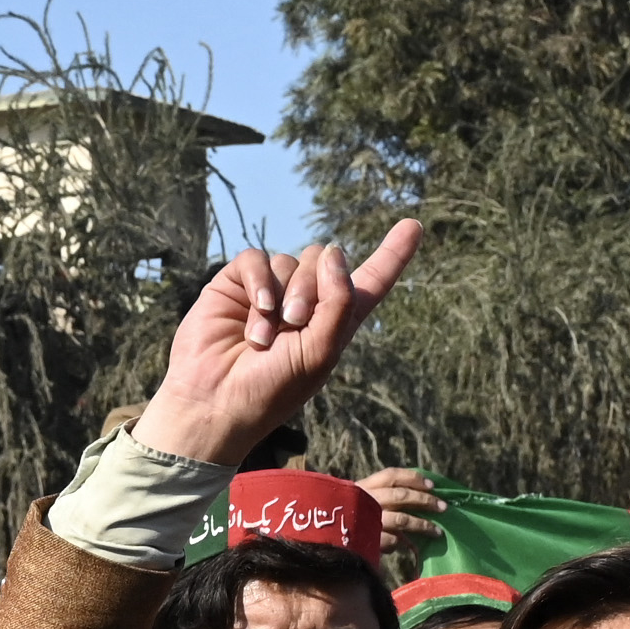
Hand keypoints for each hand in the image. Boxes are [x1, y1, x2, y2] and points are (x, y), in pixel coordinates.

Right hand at [132, 225, 420, 469]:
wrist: (216, 401)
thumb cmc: (272, 388)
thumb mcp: (321, 350)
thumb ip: (338, 300)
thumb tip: (332, 252)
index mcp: (334, 321)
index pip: (370, 281)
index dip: (392, 254)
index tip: (413, 226)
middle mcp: (305, 302)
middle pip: (325, 261)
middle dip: (313, 287)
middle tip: (294, 323)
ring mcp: (269, 291)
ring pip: (289, 260)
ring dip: (282, 295)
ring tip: (264, 335)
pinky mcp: (235, 285)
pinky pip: (255, 260)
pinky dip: (258, 280)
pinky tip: (255, 309)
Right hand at [358, 467, 444, 559]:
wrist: (325, 541)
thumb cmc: (350, 518)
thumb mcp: (361, 501)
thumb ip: (384, 496)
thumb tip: (421, 493)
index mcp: (364, 487)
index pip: (391, 476)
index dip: (413, 478)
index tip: (432, 485)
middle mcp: (365, 500)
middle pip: (401, 496)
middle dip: (425, 500)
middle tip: (443, 507)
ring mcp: (367, 520)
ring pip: (403, 519)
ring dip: (423, 525)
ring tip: (437, 531)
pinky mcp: (368, 540)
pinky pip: (392, 540)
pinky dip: (399, 543)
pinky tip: (402, 546)